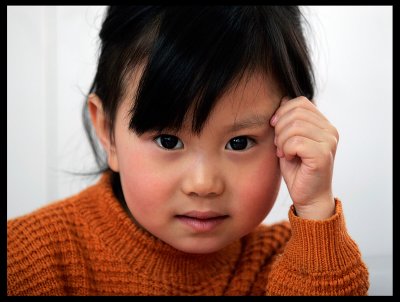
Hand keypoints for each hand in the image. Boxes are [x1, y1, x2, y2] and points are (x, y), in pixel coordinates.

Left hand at [270, 96, 338, 219]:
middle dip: (280, 128)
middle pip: (296, 112)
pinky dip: (286, 150)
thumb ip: (289, 121)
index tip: (274, 128)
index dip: (282, 112)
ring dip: (281, 140)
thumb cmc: (297, 169)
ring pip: (294, 126)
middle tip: (279, 145)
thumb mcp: (289, 140)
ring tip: (284, 152)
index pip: (300, 102)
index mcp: (324, 124)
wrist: (308, 196)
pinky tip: (288, 158)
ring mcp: (329, 142)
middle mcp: (330, 130)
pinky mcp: (323, 155)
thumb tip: (283, 99)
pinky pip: (296, 142)